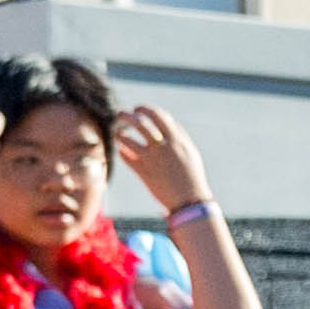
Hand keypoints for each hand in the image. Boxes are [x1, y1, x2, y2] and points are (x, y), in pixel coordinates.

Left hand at [110, 101, 211, 218]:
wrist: (189, 200)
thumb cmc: (192, 174)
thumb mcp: (190, 151)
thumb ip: (179, 134)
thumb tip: (167, 120)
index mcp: (176, 139)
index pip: (157, 115)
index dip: (145, 109)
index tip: (138, 109)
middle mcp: (163, 146)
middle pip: (140, 123)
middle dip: (127, 115)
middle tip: (121, 114)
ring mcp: (152, 159)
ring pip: (128, 140)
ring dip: (120, 134)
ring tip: (118, 133)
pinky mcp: (144, 172)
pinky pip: (127, 157)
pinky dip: (122, 151)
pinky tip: (122, 150)